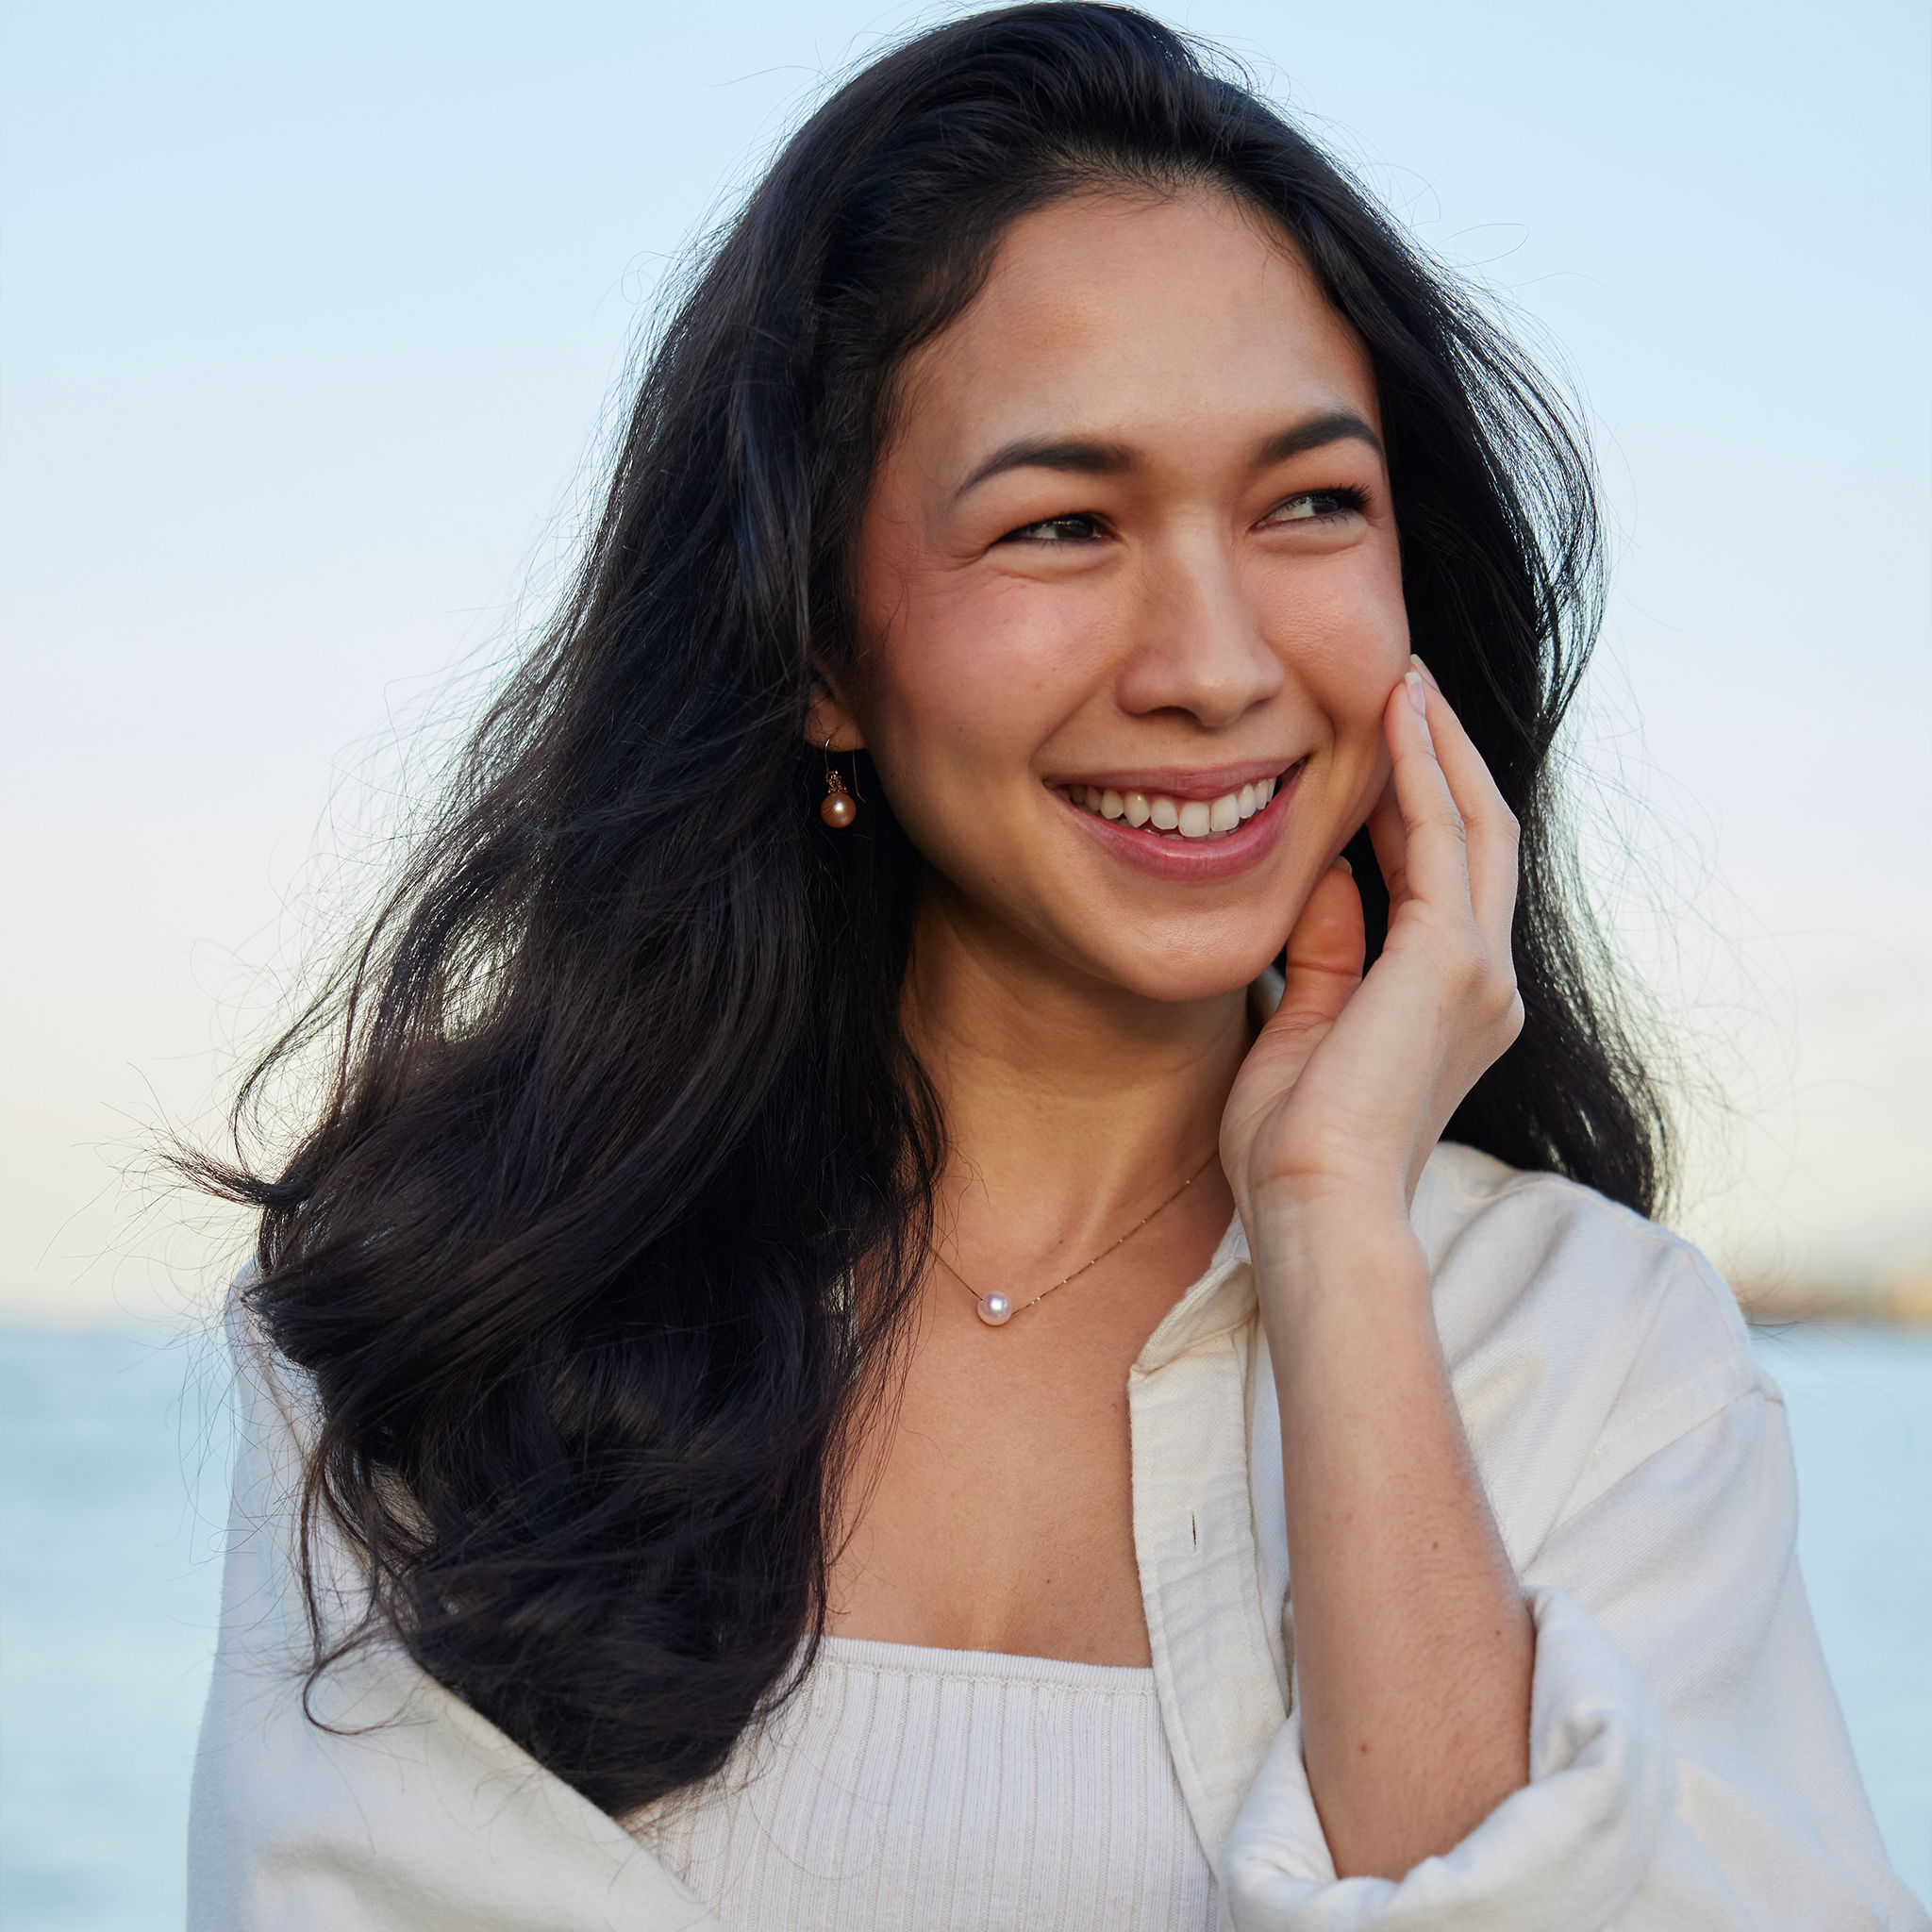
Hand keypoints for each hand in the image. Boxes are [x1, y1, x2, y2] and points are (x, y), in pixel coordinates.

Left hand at [1219, 658, 1523, 1230]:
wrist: (1314, 1206)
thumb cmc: (1294, 1147)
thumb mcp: (1303, 1030)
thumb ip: (1325, 955)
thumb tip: (1326, 881)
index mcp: (1452, 1005)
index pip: (1446, 878)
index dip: (1422, 802)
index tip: (1382, 742)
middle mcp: (1485, 983)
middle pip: (1478, 838)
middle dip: (1444, 757)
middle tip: (1405, 685)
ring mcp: (1479, 971)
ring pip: (1474, 825)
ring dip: (1438, 747)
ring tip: (1405, 680)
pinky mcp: (1452, 961)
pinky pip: (1441, 840)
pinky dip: (1419, 774)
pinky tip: (1395, 721)